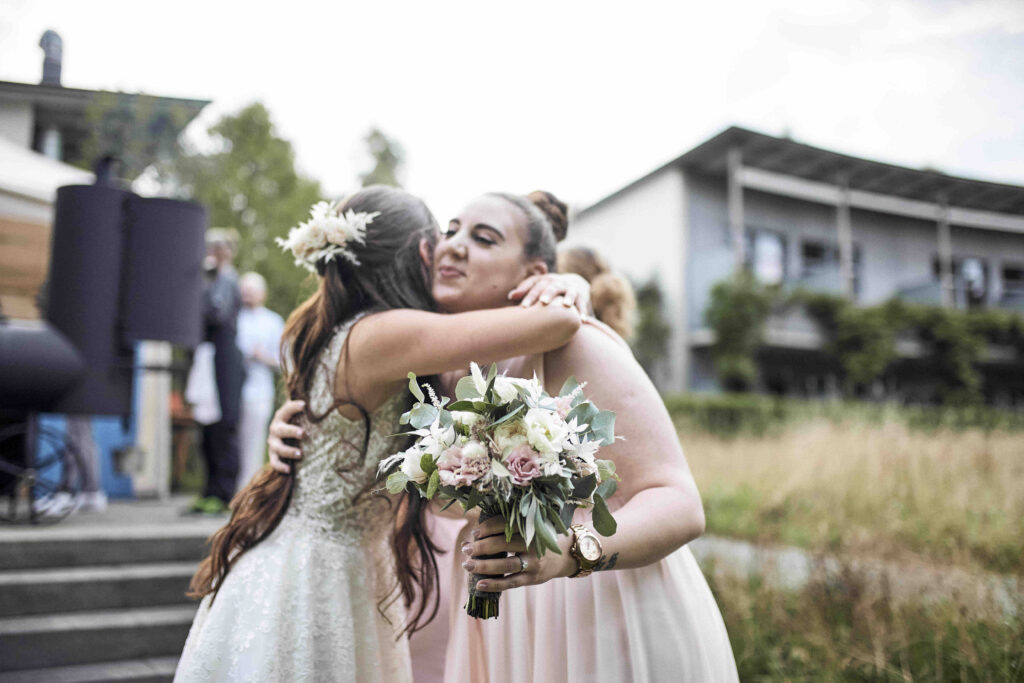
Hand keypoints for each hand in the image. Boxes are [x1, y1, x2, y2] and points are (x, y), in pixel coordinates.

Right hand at [267, 400, 305, 472]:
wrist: (285, 438)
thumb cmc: (298, 423)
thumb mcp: (301, 416)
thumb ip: (309, 409)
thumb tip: (331, 400)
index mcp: (282, 417)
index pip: (285, 410)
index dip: (293, 407)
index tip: (304, 405)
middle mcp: (275, 429)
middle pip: (280, 430)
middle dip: (291, 431)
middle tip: (303, 433)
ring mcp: (273, 443)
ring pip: (277, 447)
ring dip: (288, 451)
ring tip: (300, 454)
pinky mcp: (273, 456)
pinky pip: (274, 462)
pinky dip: (280, 466)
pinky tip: (289, 470)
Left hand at [460, 515, 575, 592]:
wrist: (564, 555)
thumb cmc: (537, 539)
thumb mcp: (527, 528)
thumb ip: (502, 530)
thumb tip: (469, 538)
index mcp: (529, 526)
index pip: (505, 524)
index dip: (487, 527)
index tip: (475, 533)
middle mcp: (532, 543)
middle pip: (503, 544)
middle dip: (481, 547)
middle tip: (465, 549)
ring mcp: (533, 562)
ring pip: (506, 565)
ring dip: (484, 566)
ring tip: (467, 565)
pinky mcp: (532, 578)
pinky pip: (511, 583)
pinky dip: (495, 584)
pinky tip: (480, 584)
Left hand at [507, 273, 591, 315]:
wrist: (570, 284)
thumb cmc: (546, 288)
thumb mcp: (535, 286)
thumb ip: (523, 290)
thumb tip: (510, 296)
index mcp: (545, 280)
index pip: (536, 285)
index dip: (529, 295)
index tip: (523, 307)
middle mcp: (558, 282)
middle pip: (553, 286)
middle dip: (548, 294)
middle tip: (543, 302)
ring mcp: (571, 288)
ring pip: (571, 292)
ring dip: (569, 298)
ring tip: (567, 305)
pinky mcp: (581, 296)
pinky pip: (582, 304)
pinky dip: (583, 311)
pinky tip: (581, 320)